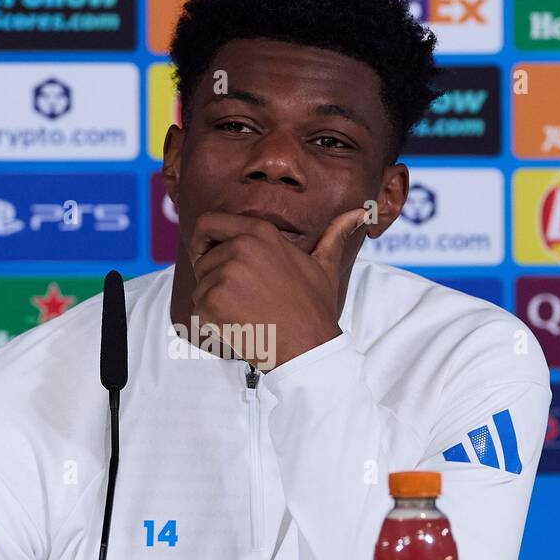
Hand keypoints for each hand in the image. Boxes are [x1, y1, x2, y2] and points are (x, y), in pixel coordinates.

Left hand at [188, 207, 366, 369]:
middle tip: (240, 299)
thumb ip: (335, 235)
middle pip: (203, 259)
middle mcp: (239, 247)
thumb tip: (360, 212)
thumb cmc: (313, 308)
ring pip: (200, 285)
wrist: (307, 347)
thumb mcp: (324, 265)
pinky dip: (211, 321)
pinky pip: (198, 308)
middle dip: (213, 279)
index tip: (205, 254)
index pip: (208, 223)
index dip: (202, 240)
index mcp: (259, 233)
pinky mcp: (211, 301)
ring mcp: (223, 274)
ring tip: (245, 313)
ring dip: (215, 302)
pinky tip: (239, 325)